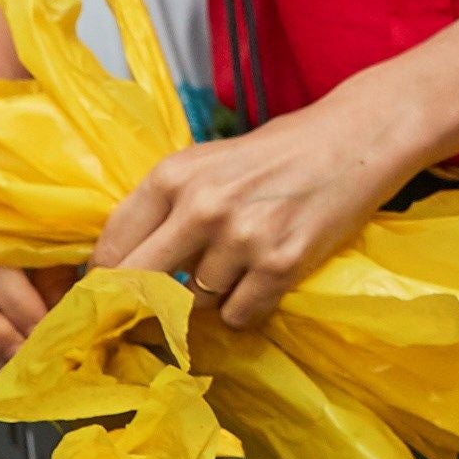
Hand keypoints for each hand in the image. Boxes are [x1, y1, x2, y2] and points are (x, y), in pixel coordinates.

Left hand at [86, 72, 431, 333]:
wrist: (355, 139)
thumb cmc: (279, 151)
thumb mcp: (209, 162)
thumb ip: (166, 206)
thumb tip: (120, 269)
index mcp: (173, 175)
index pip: (112, 248)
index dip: (102, 284)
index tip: (105, 303)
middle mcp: (202, 206)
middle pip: (139, 284)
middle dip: (137, 307)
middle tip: (143, 319)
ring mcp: (242, 237)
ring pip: (194, 303)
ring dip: (209, 299)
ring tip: (237, 268)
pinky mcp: (281, 263)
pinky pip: (240, 314)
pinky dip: (246, 308)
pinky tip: (263, 280)